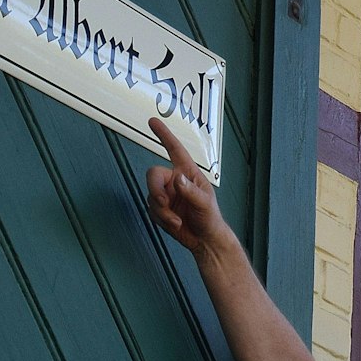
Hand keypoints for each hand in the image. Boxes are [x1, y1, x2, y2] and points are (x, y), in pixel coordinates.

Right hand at [146, 117, 230, 257]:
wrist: (204, 239)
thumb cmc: (210, 217)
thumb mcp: (204, 203)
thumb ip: (190, 191)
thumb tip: (177, 179)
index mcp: (188, 173)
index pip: (175, 150)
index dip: (164, 135)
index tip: (153, 121)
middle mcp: (174, 181)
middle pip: (152, 174)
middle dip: (155, 190)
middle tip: (165, 203)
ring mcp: (166, 194)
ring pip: (150, 195)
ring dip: (162, 211)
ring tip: (177, 220)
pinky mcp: (159, 208)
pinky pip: (151, 209)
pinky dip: (161, 219)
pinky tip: (174, 223)